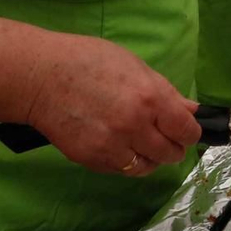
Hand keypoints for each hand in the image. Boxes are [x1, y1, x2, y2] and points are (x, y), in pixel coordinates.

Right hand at [23, 32, 200, 175]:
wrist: (40, 78)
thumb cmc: (88, 61)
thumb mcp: (136, 67)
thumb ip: (166, 92)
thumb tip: (191, 111)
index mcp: (150, 98)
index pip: (186, 130)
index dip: (190, 132)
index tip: (186, 131)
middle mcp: (135, 125)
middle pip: (170, 153)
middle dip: (173, 147)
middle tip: (167, 139)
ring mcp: (112, 146)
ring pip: (146, 167)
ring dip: (150, 158)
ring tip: (143, 144)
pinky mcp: (91, 159)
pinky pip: (121, 169)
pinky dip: (126, 161)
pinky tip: (121, 146)